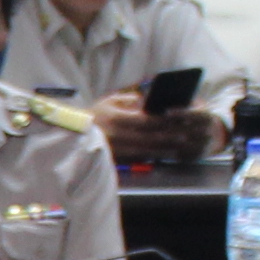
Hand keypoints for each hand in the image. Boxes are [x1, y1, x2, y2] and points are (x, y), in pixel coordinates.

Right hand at [100, 105, 217, 169]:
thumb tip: (150, 102)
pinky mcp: (116, 159)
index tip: (177, 119)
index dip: (162, 121)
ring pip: (146, 151)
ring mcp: (117, 149)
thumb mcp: (109, 101)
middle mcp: (117, 135)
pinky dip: (153, 157)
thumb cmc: (94, 115)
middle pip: (149, 138)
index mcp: (116, 118)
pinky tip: (164, 155)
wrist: (73, 134)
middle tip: (186, 136)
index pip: (145, 121)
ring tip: (180, 148)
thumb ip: (130, 100)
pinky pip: (138, 159)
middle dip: (169, 137)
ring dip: (164, 150)